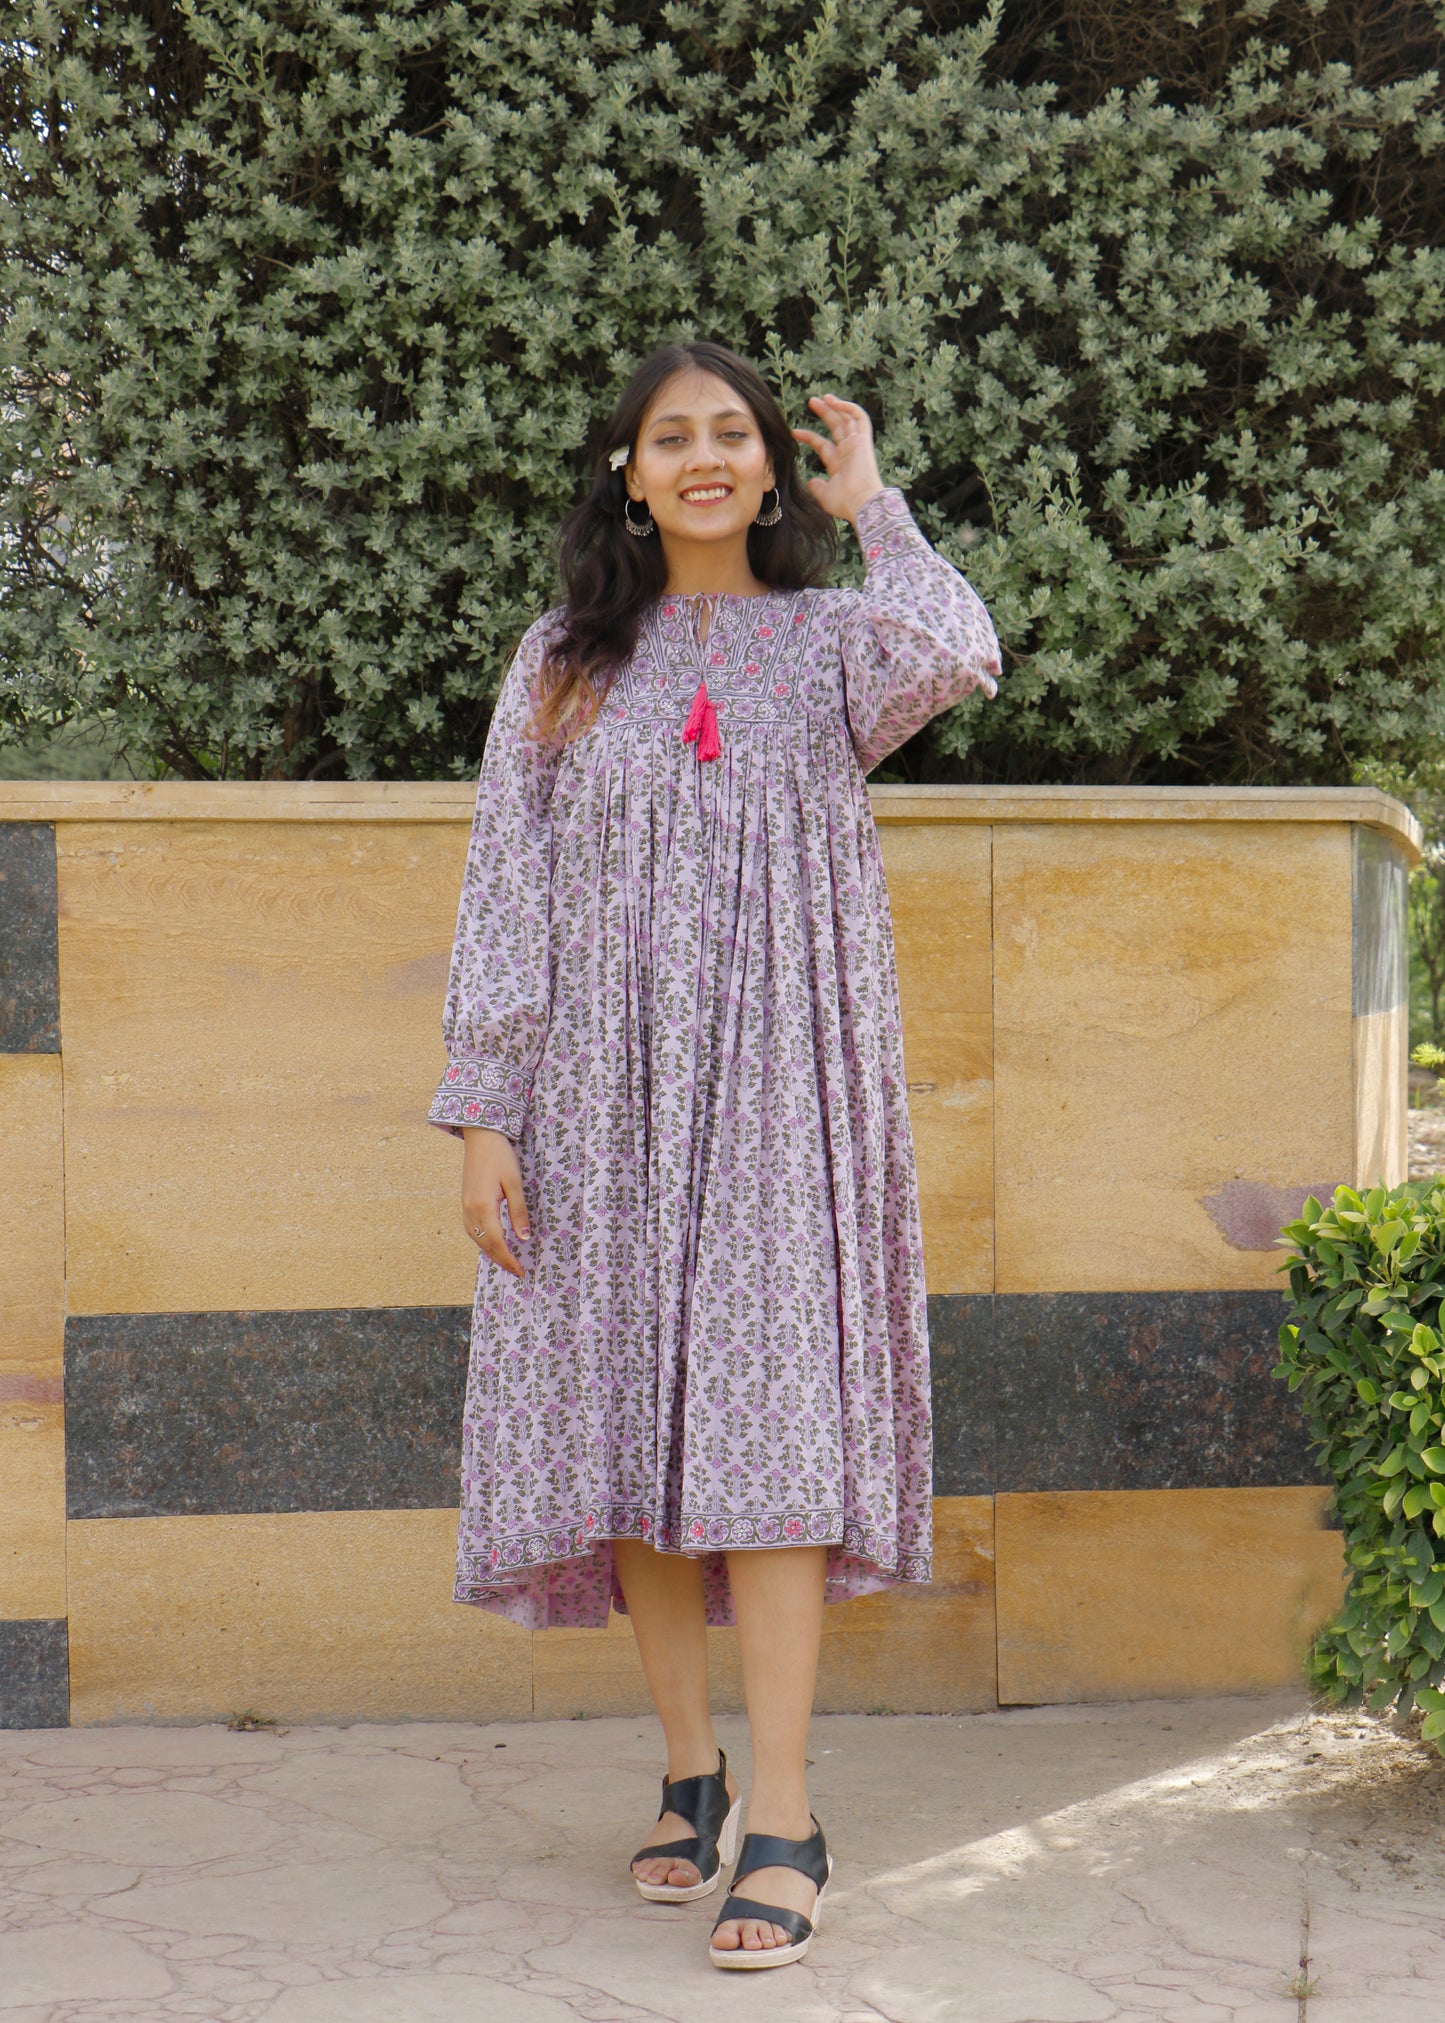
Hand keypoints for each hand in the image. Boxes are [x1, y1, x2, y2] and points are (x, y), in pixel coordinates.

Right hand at [460, 1126, 530, 1277]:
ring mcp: (465, 1206)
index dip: (508, 1259)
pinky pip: (472, 1229)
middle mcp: (470, 1210)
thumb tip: (523, 1237)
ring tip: (507, 1261)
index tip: (520, 1271)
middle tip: (517, 1271)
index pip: (496, 1242)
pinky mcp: (465, 1202)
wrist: (480, 1137)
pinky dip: (482, 1241)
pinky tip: (492, 1243)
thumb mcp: (514, 1183)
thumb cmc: (500, 1157)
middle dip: (501, 1260)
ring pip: (476, 1239)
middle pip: (485, 1244)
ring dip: (491, 1252)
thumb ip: (518, 1211)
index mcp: (483, 1206)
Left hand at [791, 394, 885, 524]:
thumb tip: (811, 482)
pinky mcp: (863, 440)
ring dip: (836, 406)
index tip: (794, 432)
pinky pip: (859, 417)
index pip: (822, 444)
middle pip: (836, 427)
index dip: (809, 436)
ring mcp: (857, 445)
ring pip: (847, 419)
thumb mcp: (825, 495)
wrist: (861, 503)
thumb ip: (817, 487)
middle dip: (825, 413)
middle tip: (812, 401)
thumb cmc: (845, 503)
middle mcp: (848, 451)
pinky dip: (849, 408)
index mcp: (839, 463)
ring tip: (823, 397)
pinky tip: (835, 402)